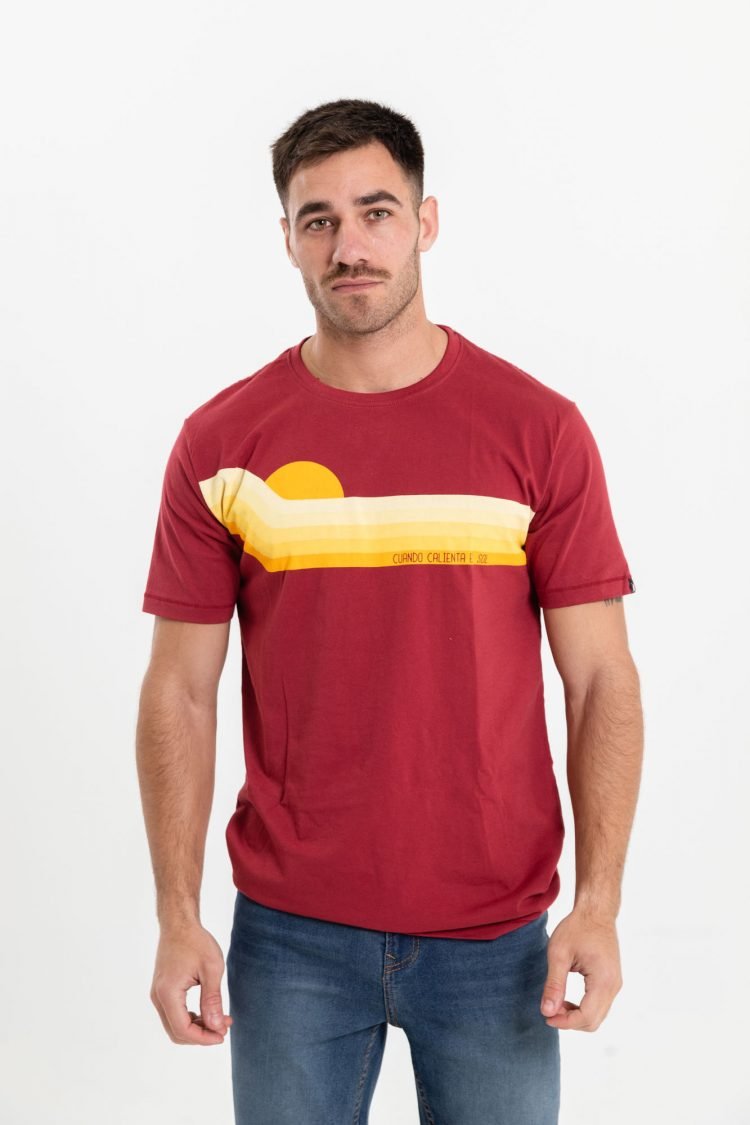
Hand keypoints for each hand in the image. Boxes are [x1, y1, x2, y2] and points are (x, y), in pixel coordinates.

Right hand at [150, 922, 233, 1044]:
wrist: (179, 924)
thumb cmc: (196, 941)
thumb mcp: (211, 969)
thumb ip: (212, 1000)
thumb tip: (216, 1027)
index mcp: (168, 993)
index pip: (183, 1030)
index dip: (203, 1038)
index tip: (223, 1035)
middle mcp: (158, 997)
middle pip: (176, 1032)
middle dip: (201, 1035)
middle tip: (224, 1027)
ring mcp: (158, 994)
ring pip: (174, 1024)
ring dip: (197, 1027)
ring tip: (220, 1019)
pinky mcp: (162, 990)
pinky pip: (174, 1013)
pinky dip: (190, 1018)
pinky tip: (208, 1011)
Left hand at [540, 910, 622, 1031]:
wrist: (596, 912)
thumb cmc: (577, 928)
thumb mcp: (559, 954)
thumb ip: (554, 984)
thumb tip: (547, 1012)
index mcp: (603, 980)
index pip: (586, 1017)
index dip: (565, 1023)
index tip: (546, 1017)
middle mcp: (613, 986)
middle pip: (593, 1021)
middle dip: (570, 1021)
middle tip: (549, 1009)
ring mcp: (615, 984)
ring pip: (597, 1016)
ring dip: (576, 1016)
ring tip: (556, 1003)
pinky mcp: (612, 982)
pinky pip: (599, 1006)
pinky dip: (583, 1009)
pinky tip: (566, 999)